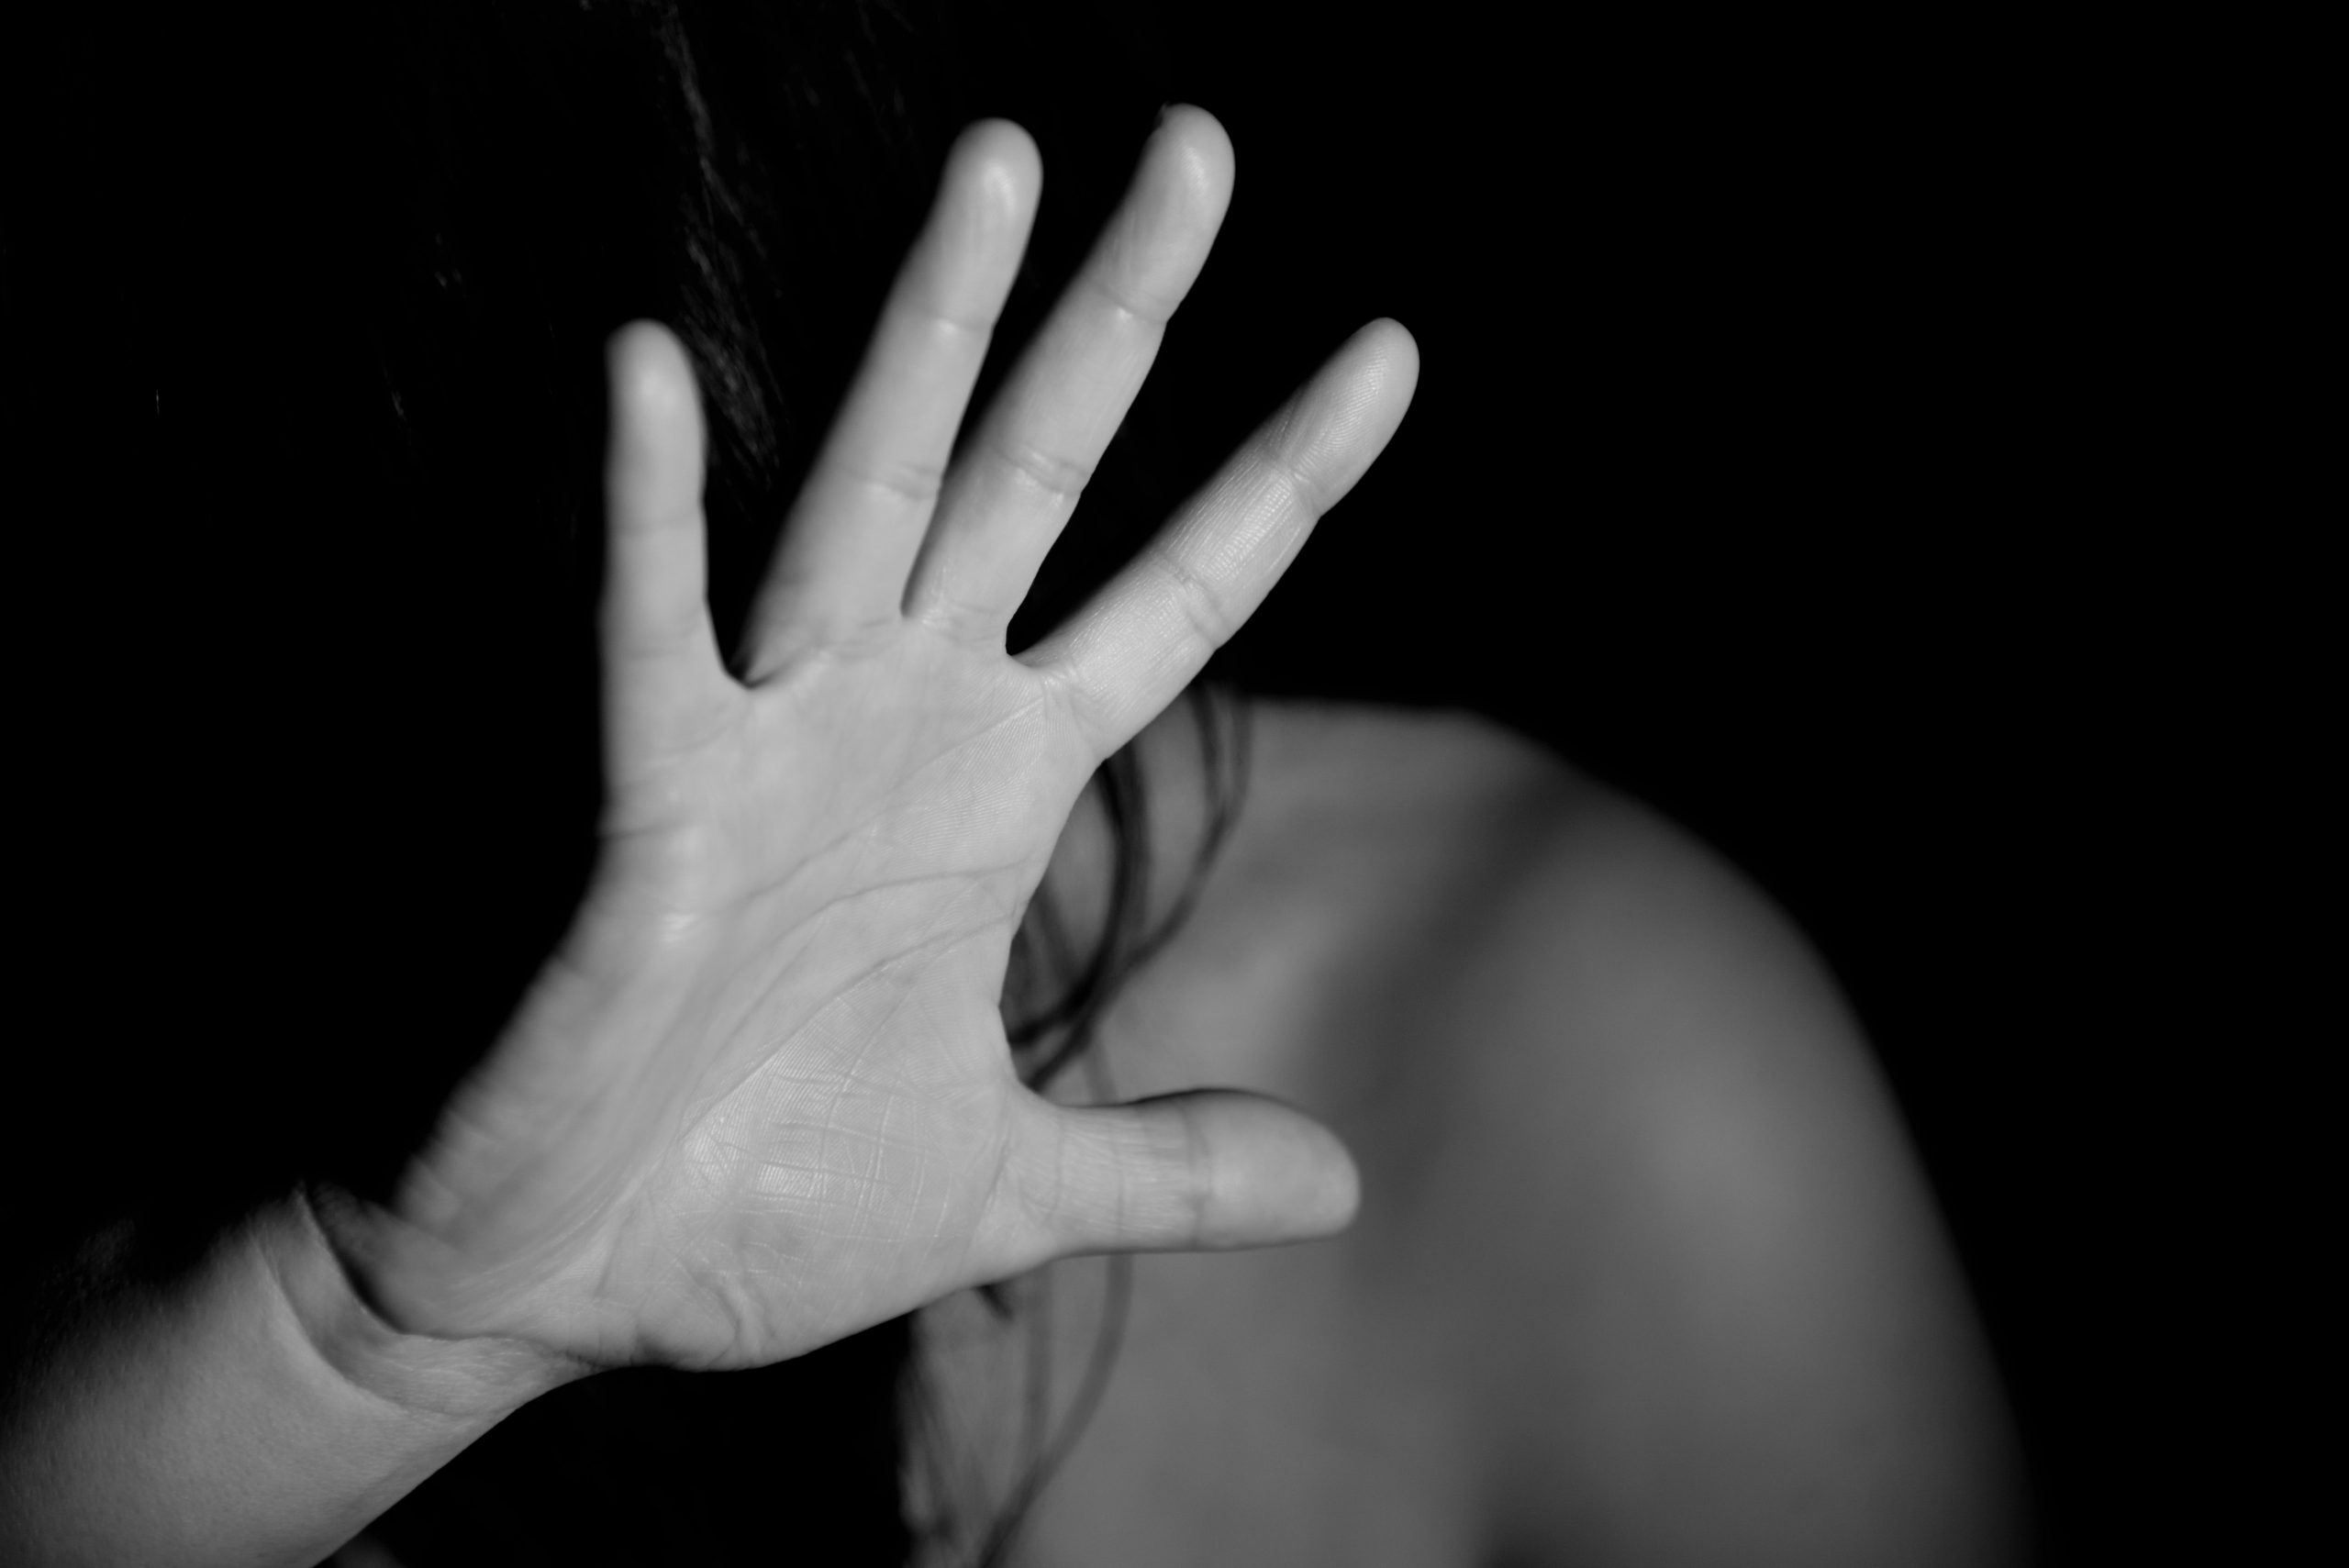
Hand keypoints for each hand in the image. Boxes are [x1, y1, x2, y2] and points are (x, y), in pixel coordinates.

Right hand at [331, 108, 1417, 1372]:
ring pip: (872, 495)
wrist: (567, 1285)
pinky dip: (648, 515)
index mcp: (1000, 790)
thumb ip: (1167, 1166)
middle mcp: (906, 725)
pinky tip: (649, 370)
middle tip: (1201, 141)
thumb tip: (1340, 1180)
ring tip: (1001, 162)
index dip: (1280, 476)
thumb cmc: (761, 1214)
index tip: (1388, 350)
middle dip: (1125, 317)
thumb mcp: (1008, 1188)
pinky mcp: (652, 806)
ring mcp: (781, 746)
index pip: (1179, 597)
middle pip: (1041, 476)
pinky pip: (649, 637)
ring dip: (931, 330)